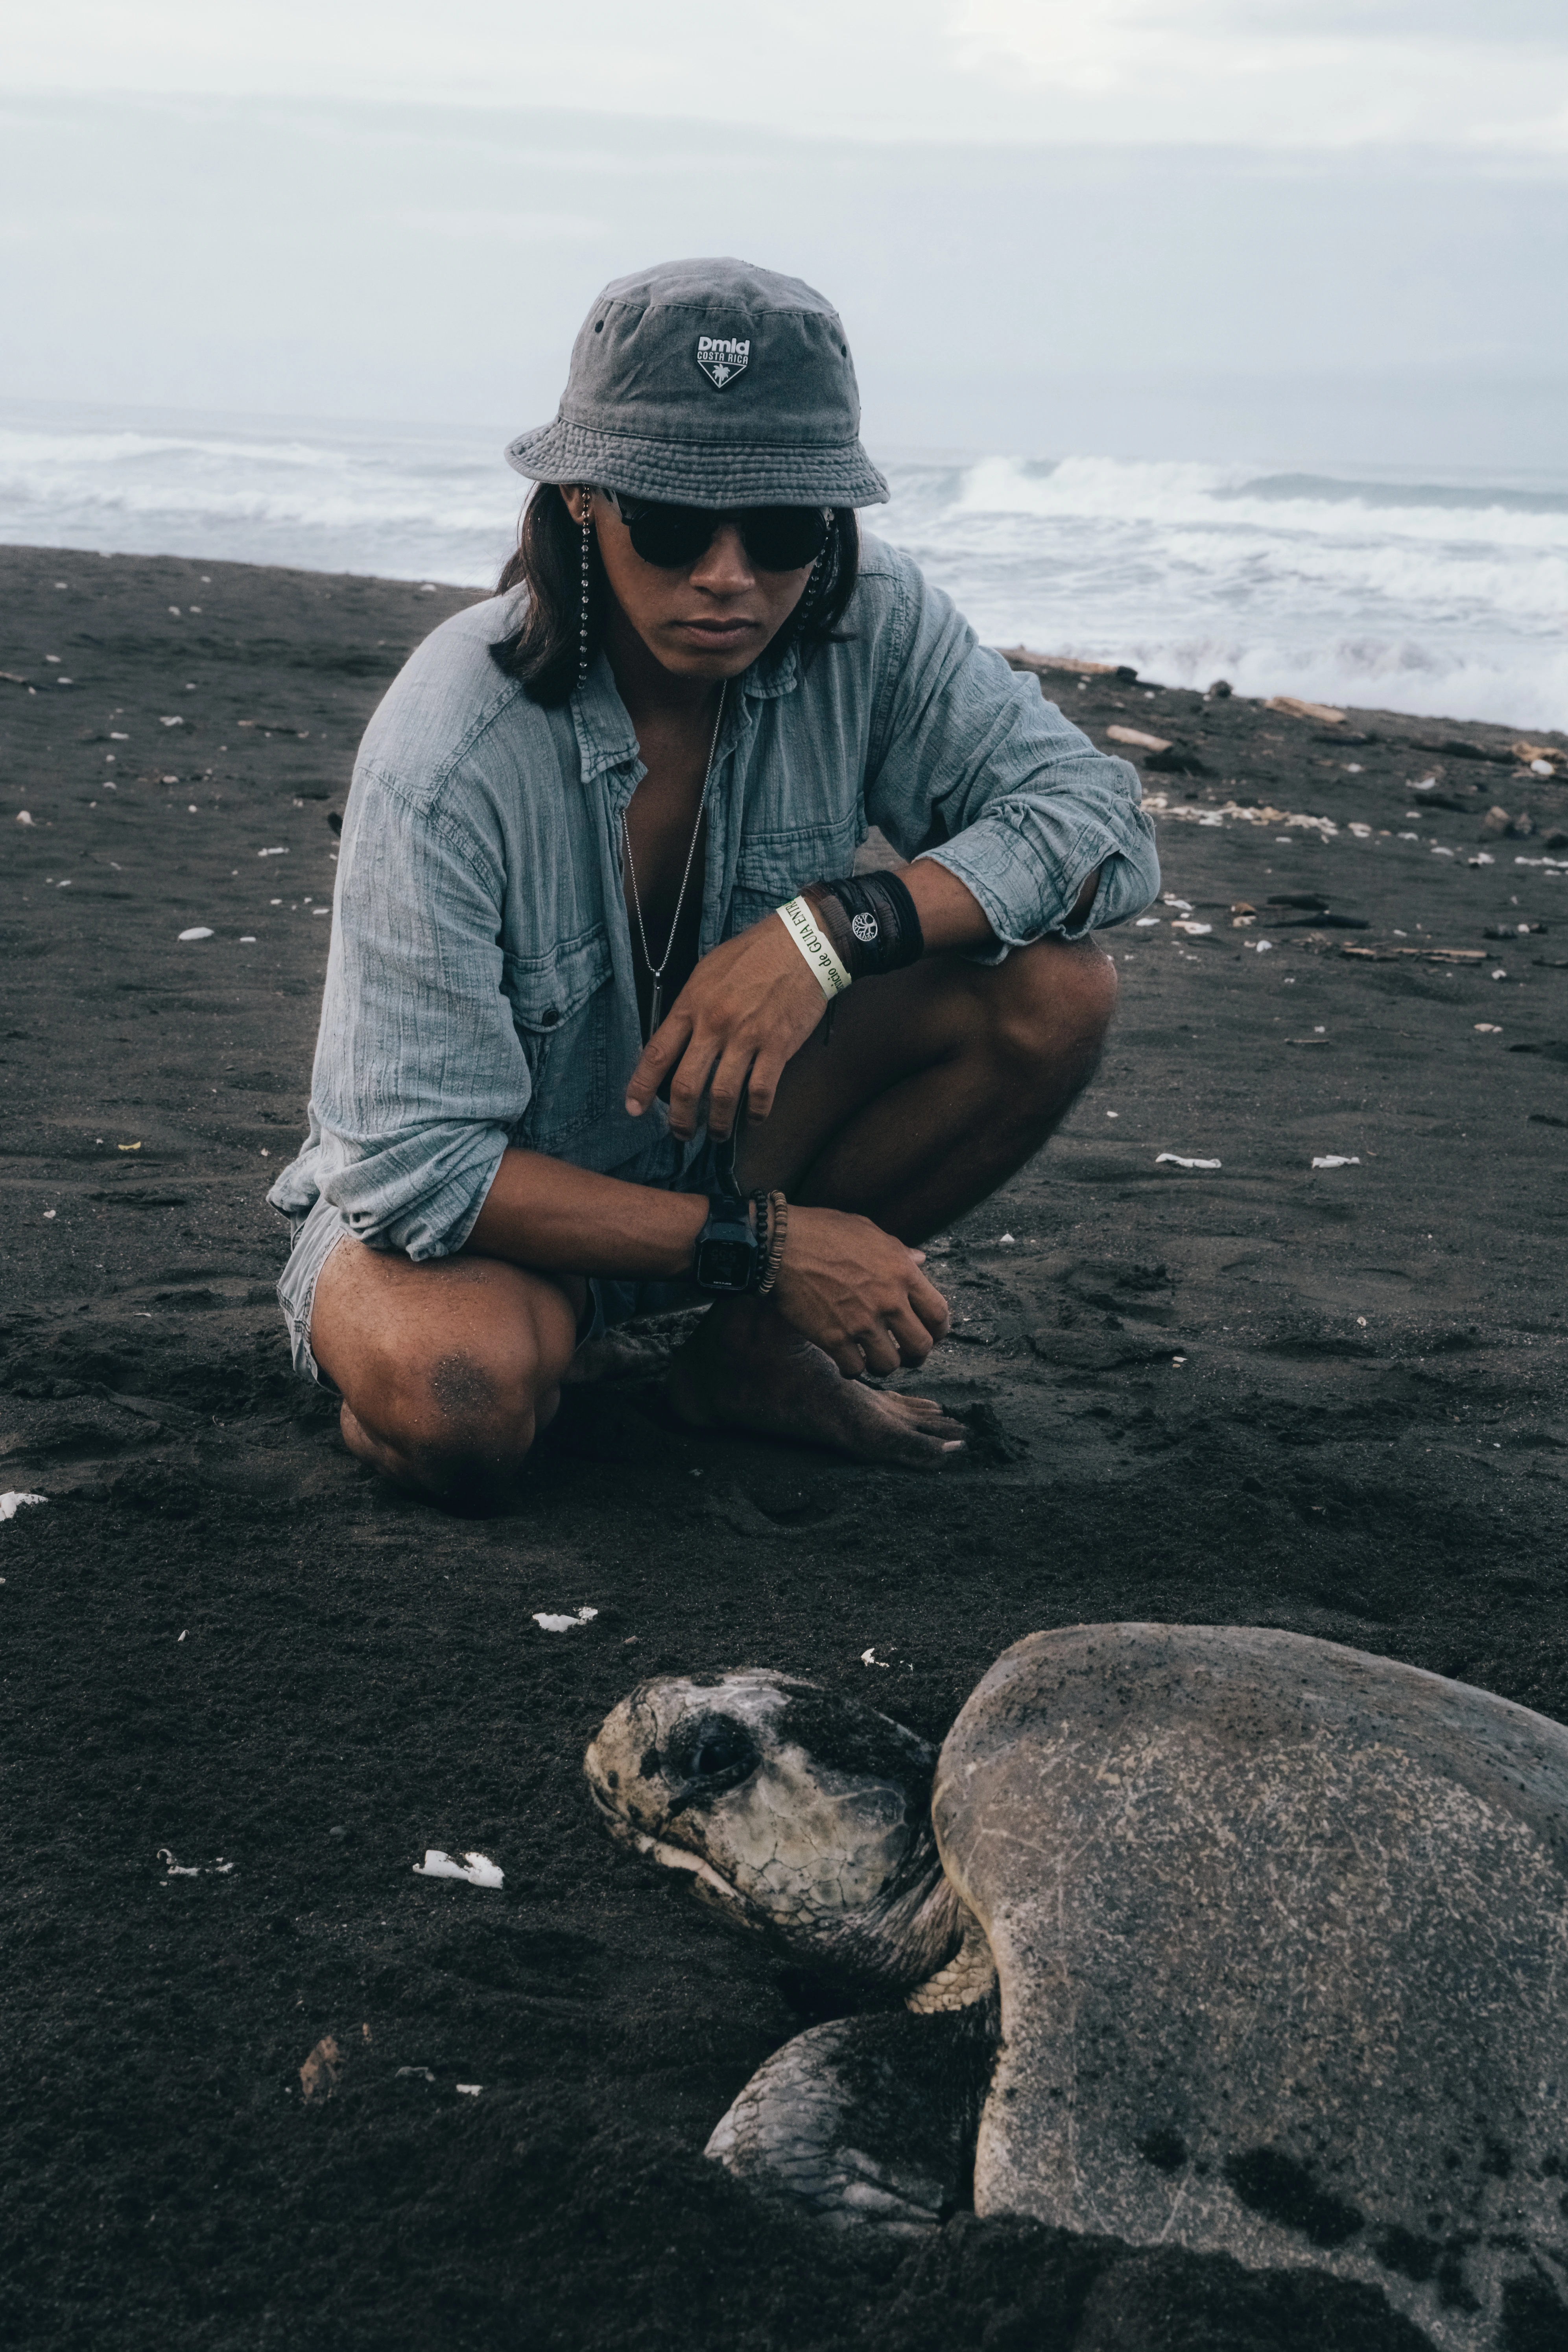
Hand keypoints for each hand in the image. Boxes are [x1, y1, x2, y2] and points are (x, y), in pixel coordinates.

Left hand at [625, 911, 830, 1140]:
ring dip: (718, 1124)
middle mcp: (715, 1024)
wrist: (803, 944)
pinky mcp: (778, 1046)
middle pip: (687, 1085)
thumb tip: (677, 1039)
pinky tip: (754, 1119)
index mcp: (692, 1004)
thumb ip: (690, 1006)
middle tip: (680, 1134)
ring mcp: (747, 1037)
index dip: (642, 1086)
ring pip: (723, 1095)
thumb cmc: (753, 954)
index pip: (657, 1052)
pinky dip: (756, 1113)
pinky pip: (762, 1091)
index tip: (634, 1108)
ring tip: (717, 1134)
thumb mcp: (707, 971)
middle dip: (680, 1119)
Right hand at [769, 1205, 950, 1375]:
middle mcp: (888, 1300)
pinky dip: (852, 1369)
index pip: (939, 1313)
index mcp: (902, 1272)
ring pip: (890, 1365)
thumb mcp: (869, 1231)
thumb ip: (898, 1251)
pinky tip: (846, 1360)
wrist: (780, 1245)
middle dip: (916, 1355)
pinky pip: (854, 1369)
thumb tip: (920, 1260)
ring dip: (883, 1365)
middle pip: (921, 1346)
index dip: (939, 1330)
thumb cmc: (822, 1231)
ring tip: (874, 1358)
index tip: (931, 1334)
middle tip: (906, 1354)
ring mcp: (861, 1322)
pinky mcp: (833, 1338)